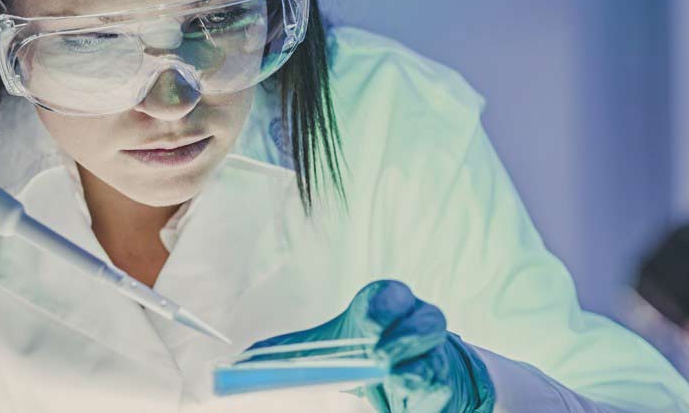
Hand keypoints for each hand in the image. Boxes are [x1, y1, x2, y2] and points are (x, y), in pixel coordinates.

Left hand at [247, 280, 493, 412]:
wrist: (412, 372)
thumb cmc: (366, 349)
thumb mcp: (330, 345)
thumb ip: (293, 351)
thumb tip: (244, 359)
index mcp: (388, 304)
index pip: (392, 293)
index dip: (384, 305)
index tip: (369, 321)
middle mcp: (419, 322)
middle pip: (425, 320)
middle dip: (403, 336)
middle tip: (380, 354)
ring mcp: (437, 353)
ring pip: (435, 356)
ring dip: (414, 367)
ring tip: (392, 375)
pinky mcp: (445, 384)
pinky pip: (439, 387)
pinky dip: (421, 393)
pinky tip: (406, 394)